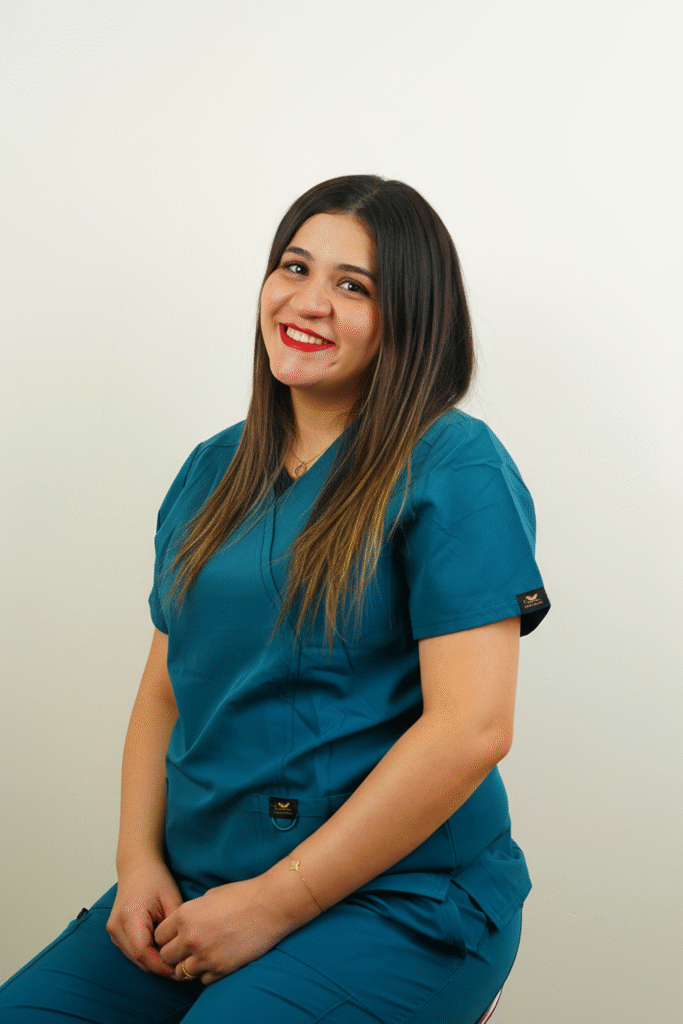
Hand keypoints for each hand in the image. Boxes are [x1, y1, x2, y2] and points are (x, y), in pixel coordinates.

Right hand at [106, 860, 183, 977]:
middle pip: (138, 959)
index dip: (161, 965)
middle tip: (181, 969)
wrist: (137, 865)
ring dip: (152, 962)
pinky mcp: (115, 931)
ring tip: (174, 960)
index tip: (179, 970)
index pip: (143, 953)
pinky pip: (131, 950)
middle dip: (159, 966)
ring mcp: (113, 930)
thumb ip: (175, 927)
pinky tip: (162, 950)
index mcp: (129, 917)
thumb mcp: (171, 900)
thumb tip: (182, 950)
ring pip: (134, 958)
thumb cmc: (155, 878)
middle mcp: (117, 926)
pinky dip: (146, 954)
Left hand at [154, 875, 305, 985]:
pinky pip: (202, 979)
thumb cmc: (241, 895)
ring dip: (188, 965)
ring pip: (181, 973)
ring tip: (201, 955)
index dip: (166, 936)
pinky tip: (216, 959)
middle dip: (174, 953)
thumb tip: (183, 925)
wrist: (269, 905)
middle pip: (166, 957)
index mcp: (185, 915)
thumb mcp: (209, 896)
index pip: (159, 936)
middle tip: (186, 948)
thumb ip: (191, 912)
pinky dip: (206, 972)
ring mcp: (205, 956)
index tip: (175, 936)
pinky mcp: (220, 969)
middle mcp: (190, 937)